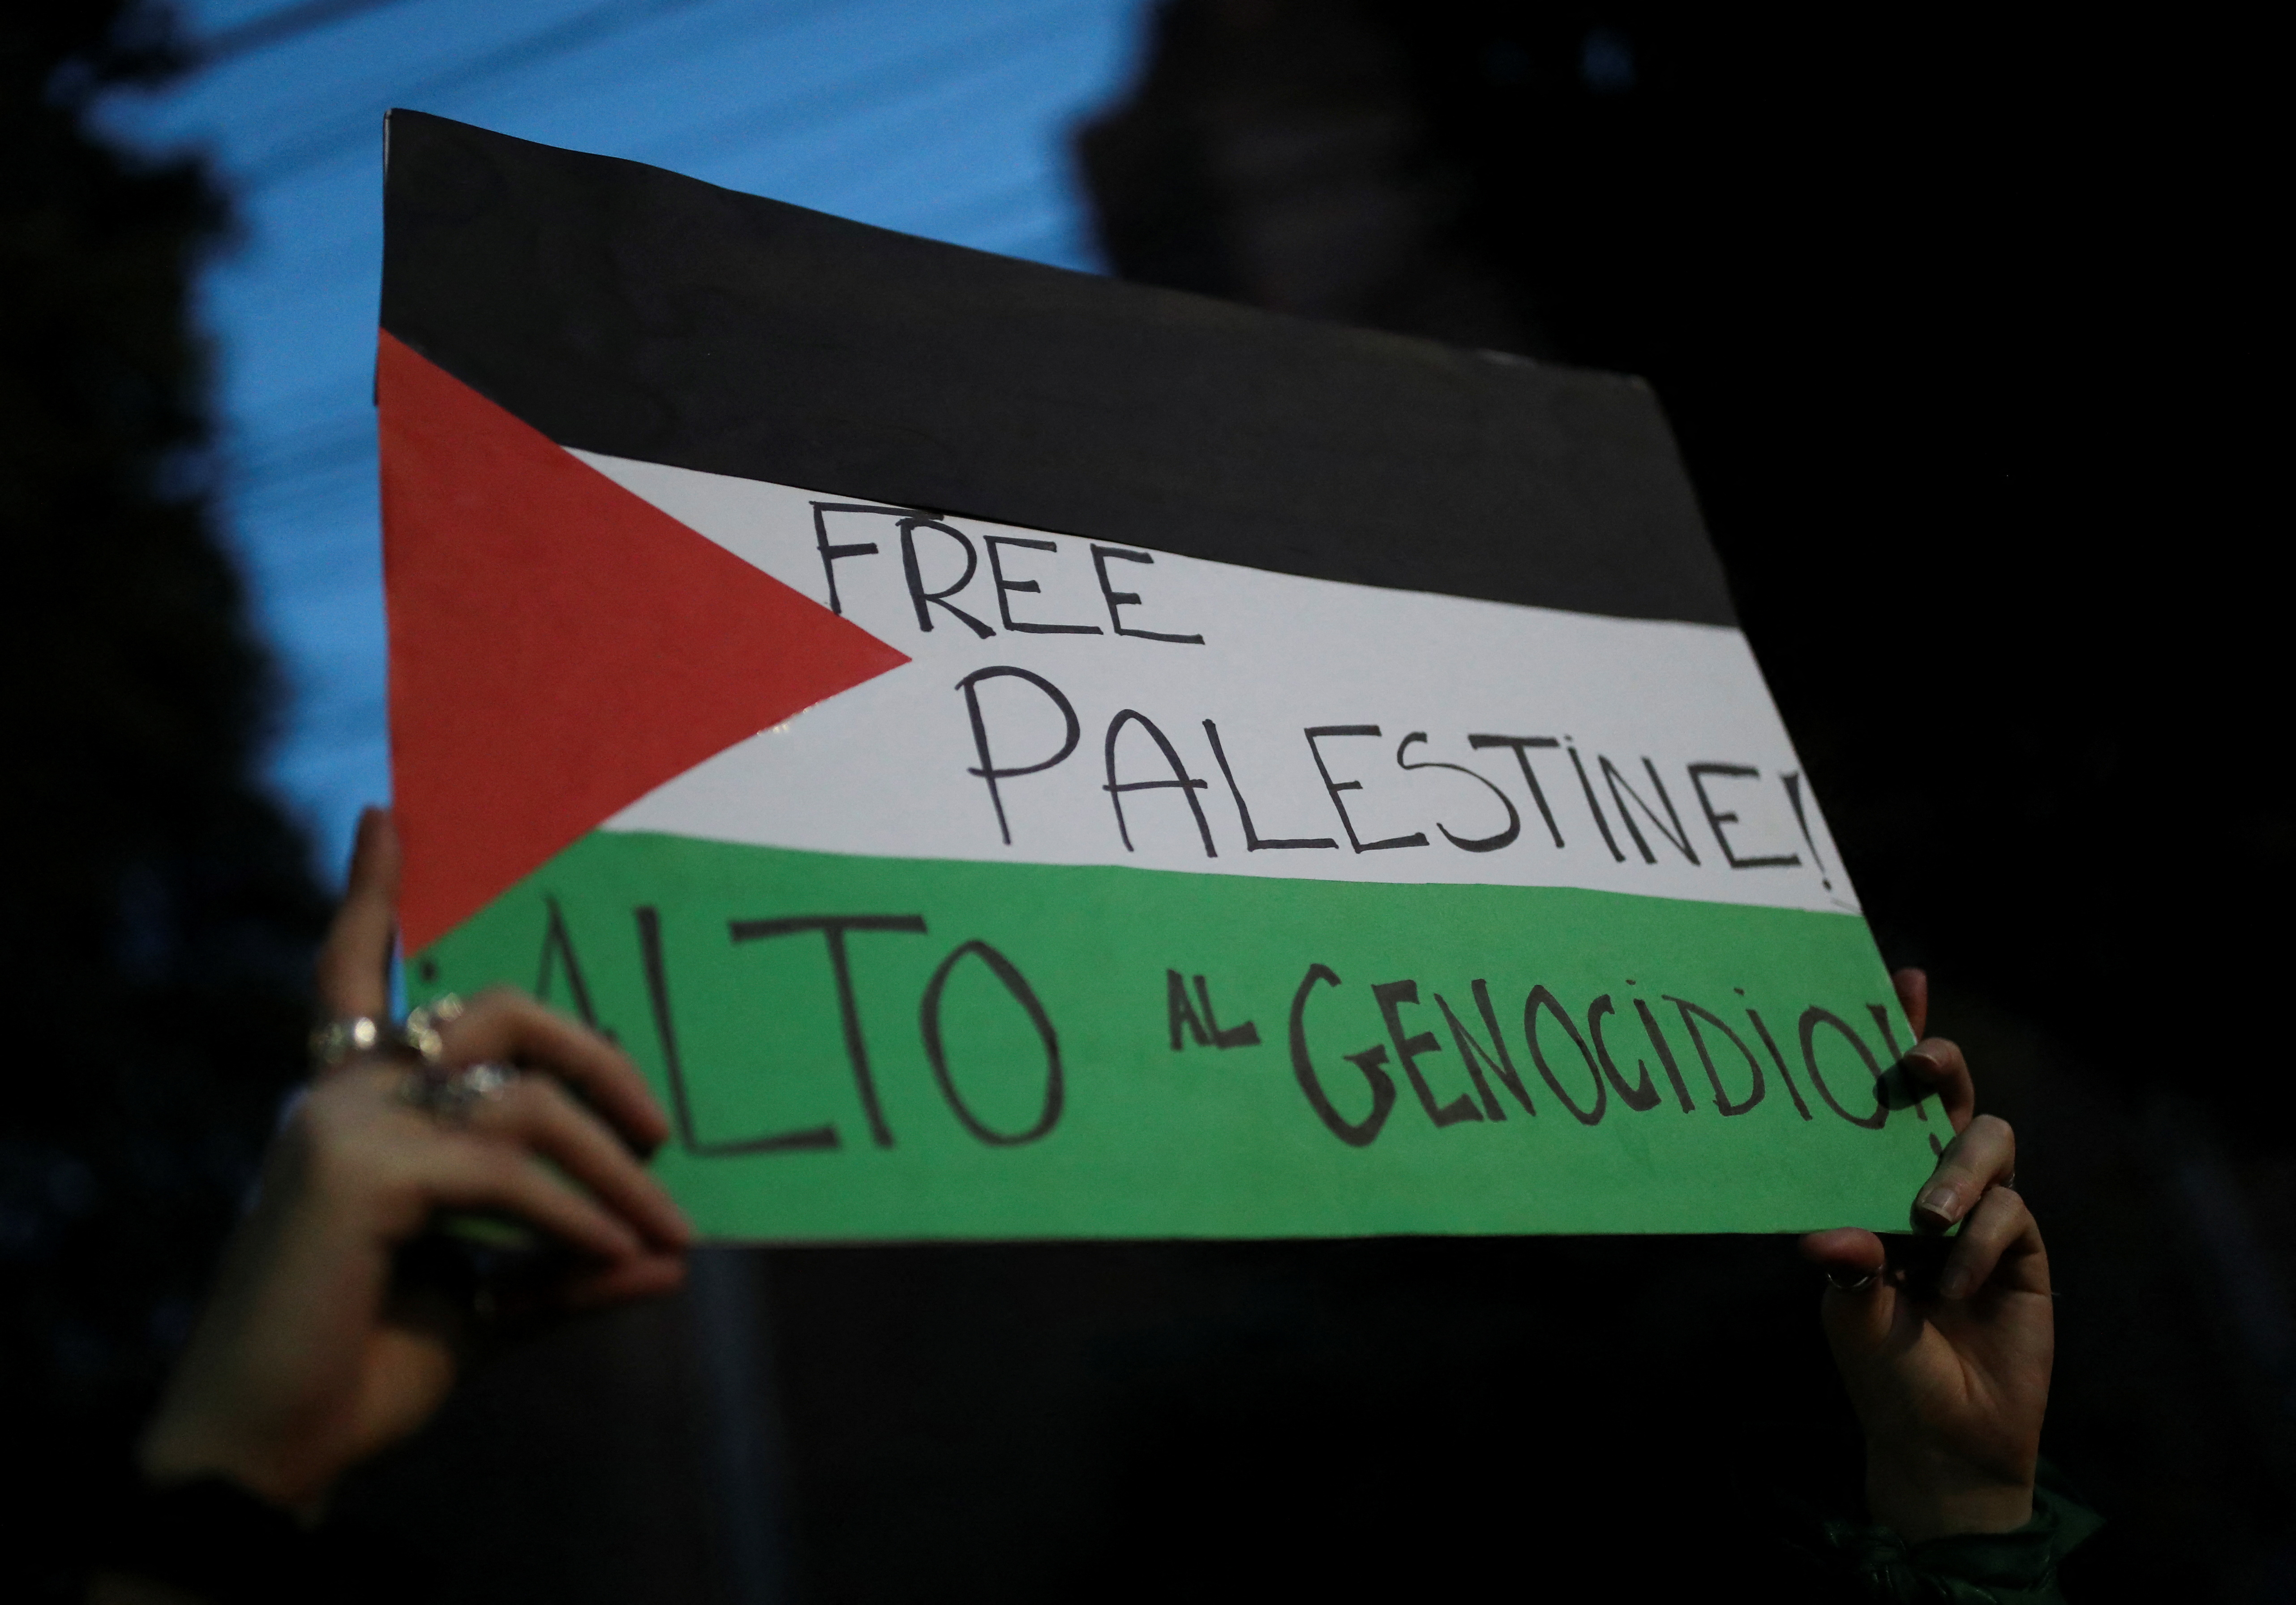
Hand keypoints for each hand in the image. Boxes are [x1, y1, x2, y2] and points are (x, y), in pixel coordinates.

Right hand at [137, 808, 691, 1512]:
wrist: (268, 1452)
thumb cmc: (359, 1374)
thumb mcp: (485, 1311)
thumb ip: (566, 1273)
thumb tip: (669, 1262)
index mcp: (348, 1109)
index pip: (353, 978)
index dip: (371, 895)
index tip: (388, 815)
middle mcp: (337, 1097)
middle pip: (488, 1013)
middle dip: (593, 1057)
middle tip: (664, 1129)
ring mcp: (341, 1127)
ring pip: (523, 1103)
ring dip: (614, 1173)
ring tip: (671, 1232)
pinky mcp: (358, 1175)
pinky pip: (510, 1175)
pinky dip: (579, 1219)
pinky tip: (620, 1259)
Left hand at [1800, 967, 2051, 1541]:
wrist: (1940, 1437)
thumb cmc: (1881, 1367)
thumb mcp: (1849, 1314)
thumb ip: (1844, 1271)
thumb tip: (1827, 1235)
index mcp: (1873, 1183)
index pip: (1884, 1101)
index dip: (1896, 1035)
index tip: (1900, 982)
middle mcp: (1925, 1184)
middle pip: (1947, 1099)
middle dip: (1936, 1067)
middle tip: (1915, 1060)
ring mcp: (1980, 1211)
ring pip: (1989, 1142)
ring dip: (1956, 1169)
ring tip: (1925, 1218)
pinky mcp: (2022, 1246)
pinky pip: (2010, 1213)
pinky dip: (1978, 1243)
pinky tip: (1952, 1284)